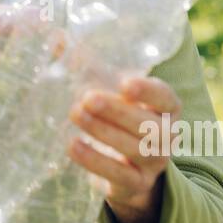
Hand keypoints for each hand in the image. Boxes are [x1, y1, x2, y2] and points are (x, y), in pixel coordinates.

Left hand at [66, 74, 181, 222]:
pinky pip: (120, 175)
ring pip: (135, 148)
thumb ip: (89, 66)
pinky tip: (73, 146)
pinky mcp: (136, 185)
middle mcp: (167, 136)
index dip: (148, 91)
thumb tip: (56, 38)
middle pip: (148, 124)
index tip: (125, 83)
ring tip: (75, 115)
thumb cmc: (118, 118)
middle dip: (117, 111)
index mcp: (166, 108)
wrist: (129, 169)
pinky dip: (96, 161)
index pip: (166, 97)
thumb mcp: (110, 92)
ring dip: (103, 132)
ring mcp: (154, 163)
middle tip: (87, 99)